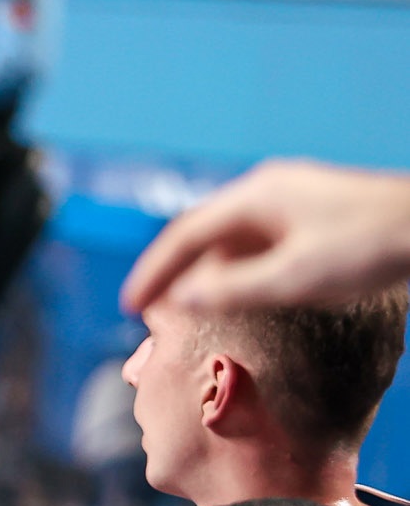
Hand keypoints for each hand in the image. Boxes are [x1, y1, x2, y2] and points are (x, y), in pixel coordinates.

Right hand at [122, 161, 409, 313]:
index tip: (131, 305)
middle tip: (155, 313)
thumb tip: (182, 299)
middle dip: (177, 275)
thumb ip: (236, 289)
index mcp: (256, 197)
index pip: (185, 234)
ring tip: (193, 311)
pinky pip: (263, 244)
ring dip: (211, 276)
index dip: (153, 271)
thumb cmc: (374, 246)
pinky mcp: (315, 216)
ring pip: (235, 241)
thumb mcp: (299, 276)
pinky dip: (243, 271)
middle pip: (206, 236)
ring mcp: (293, 201)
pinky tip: (244, 294)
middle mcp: (268, 192)